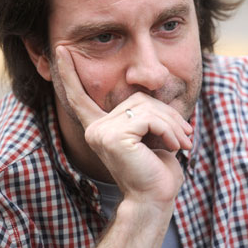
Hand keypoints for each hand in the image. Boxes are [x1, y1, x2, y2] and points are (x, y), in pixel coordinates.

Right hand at [55, 45, 192, 206]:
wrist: (155, 199)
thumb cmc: (156, 170)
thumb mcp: (152, 133)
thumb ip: (145, 111)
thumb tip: (153, 81)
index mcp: (100, 127)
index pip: (80, 96)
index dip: (69, 72)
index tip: (61, 49)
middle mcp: (95, 128)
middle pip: (138, 98)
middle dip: (167, 114)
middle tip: (186, 134)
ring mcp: (101, 132)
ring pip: (147, 106)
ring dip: (173, 123)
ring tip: (183, 142)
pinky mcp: (113, 136)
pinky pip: (149, 117)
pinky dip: (169, 129)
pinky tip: (175, 146)